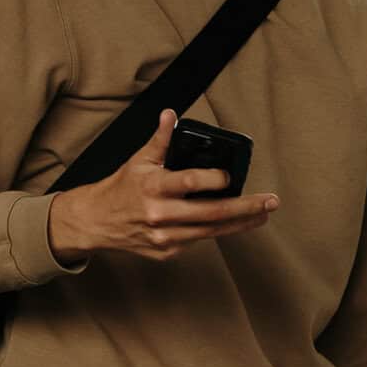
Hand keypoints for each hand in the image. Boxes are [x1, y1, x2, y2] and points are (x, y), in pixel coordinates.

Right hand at [48, 111, 278, 265]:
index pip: (190, 183)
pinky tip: (234, 222)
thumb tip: (171, 114)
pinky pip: (198, 239)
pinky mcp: (166, 252)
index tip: (231, 176)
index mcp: (153, 188)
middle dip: (246, 208)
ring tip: (263, 215)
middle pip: (212, 214)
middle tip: (270, 202)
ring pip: (211, 231)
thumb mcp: (138, 160)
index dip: (214, 179)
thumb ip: (160, 139)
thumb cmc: (120, 189)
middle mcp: (160, 215)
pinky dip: (217, 230)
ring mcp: (165, 238)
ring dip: (241, 223)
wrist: (96, 222)